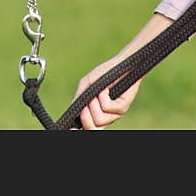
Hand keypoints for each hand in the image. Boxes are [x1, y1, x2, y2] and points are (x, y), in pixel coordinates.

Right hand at [71, 14, 171, 129]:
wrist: (122, 63)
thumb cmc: (105, 73)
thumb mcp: (88, 84)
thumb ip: (80, 98)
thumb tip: (72, 111)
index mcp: (97, 113)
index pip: (89, 128)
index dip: (79, 131)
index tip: (72, 129)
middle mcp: (107, 117)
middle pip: (93, 130)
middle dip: (86, 119)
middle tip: (84, 108)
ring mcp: (115, 114)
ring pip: (99, 120)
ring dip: (94, 104)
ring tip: (98, 92)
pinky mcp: (123, 107)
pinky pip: (107, 107)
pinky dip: (102, 96)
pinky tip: (106, 88)